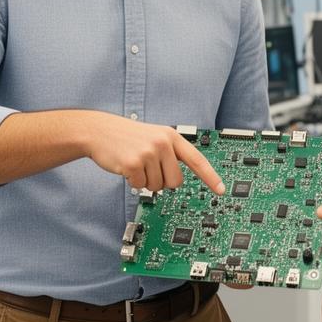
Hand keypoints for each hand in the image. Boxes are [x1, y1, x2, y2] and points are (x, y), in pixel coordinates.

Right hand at [83, 115, 224, 193]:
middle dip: (163, 181)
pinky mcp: (134, 163)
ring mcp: (149, 153)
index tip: (221, 190)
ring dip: (146, 181)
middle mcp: (163, 143)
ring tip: (136, 163)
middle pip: (176, 181)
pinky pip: (140, 186)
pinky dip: (132, 181)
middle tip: (149, 168)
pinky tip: (126, 166)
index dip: (211, 177)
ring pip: (157, 186)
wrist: (99, 130)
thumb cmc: (128, 136)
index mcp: (171, 136)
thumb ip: (170, 153)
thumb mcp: (154, 136)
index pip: (197, 160)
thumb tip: (178, 180)